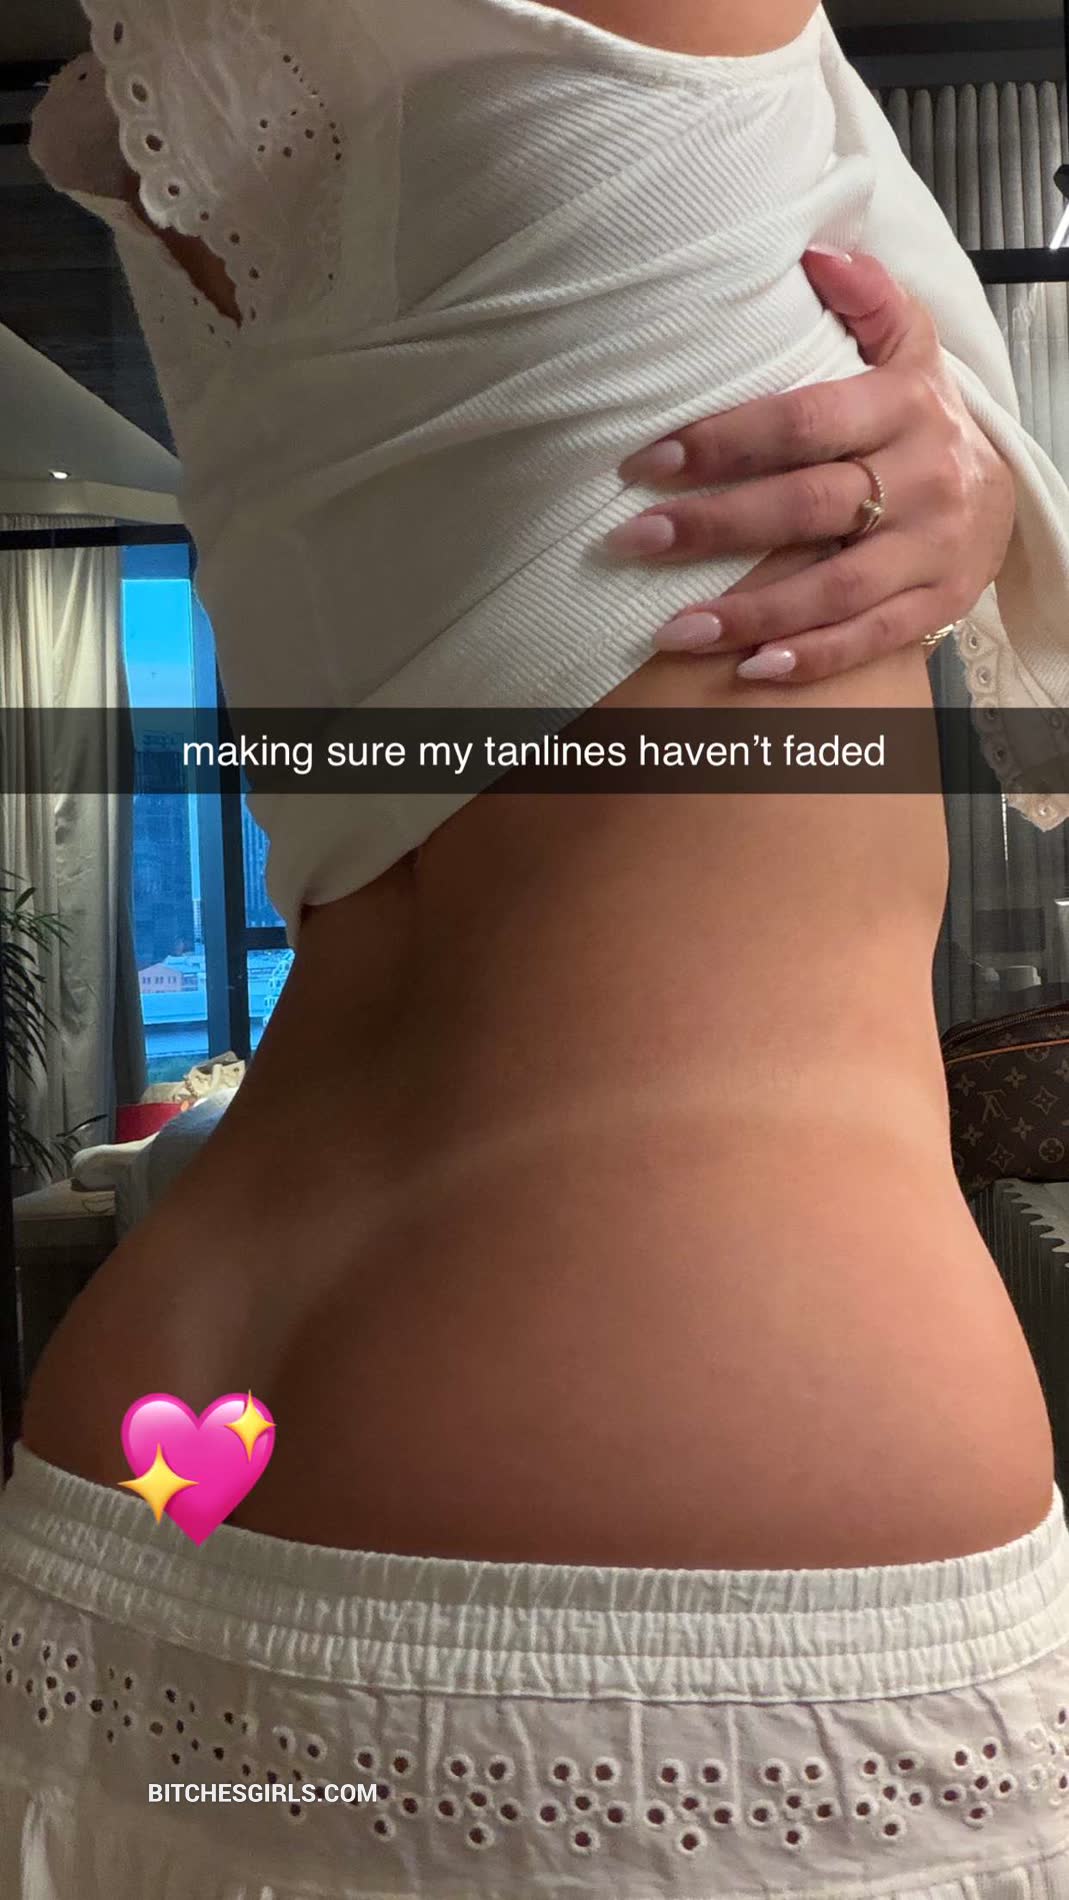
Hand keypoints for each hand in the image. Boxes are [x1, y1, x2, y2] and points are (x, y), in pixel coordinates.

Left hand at [604, 247, 1016, 682]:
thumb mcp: (908, 346)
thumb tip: (815, 251)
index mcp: (902, 406)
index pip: (802, 423)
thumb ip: (867, 299)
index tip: (646, 463)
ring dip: (749, 614)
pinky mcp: (936, 605)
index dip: (722, 442)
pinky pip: (870, 639)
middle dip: (714, 527)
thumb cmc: (920, 418)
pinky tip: (750, 669)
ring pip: (833, 589)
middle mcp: (921, 479)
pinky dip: (810, 659)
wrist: (1002, 490)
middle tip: (634, 540)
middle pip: (806, 507)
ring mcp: (930, 550)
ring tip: (672, 629)